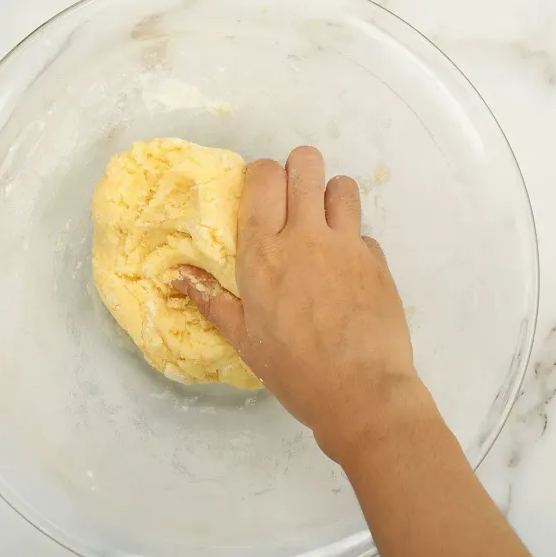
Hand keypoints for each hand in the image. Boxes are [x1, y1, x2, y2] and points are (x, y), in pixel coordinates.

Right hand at [173, 146, 433, 459]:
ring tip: (322, 224)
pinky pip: (363, 231)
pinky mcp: (378, 261)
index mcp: (264, 251)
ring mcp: (347, 245)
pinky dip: (353, 240)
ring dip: (330, 195)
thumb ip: (212, 300)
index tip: (259, 194)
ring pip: (342, 185)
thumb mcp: (244, 339)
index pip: (263, 176)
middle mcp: (306, 236)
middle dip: (296, 170)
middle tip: (291, 199)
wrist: (362, 392)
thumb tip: (177, 276)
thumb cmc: (294, 370)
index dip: (260, 174)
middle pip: (305, 164)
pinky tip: (346, 270)